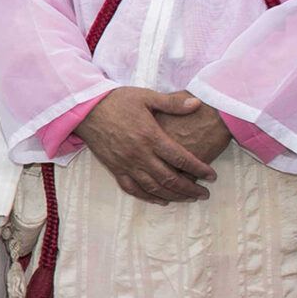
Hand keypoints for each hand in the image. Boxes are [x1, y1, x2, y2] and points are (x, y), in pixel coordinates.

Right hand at [75, 87, 219, 203]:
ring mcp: (126, 164)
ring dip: (173, 196)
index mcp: (151, 137)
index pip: (181, 158)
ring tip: (189, 198)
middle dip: (190, 188)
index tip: (211, 176)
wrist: (85, 109)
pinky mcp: (115, 169)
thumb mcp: (146, 96)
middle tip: (204, 193)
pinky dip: (148, 198)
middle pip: (170, 179)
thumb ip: (173, 103)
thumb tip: (197, 104)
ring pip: (153, 188)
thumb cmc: (117, 100)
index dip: (199, 169)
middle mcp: (140, 155)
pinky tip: (161, 200)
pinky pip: (133, 189)